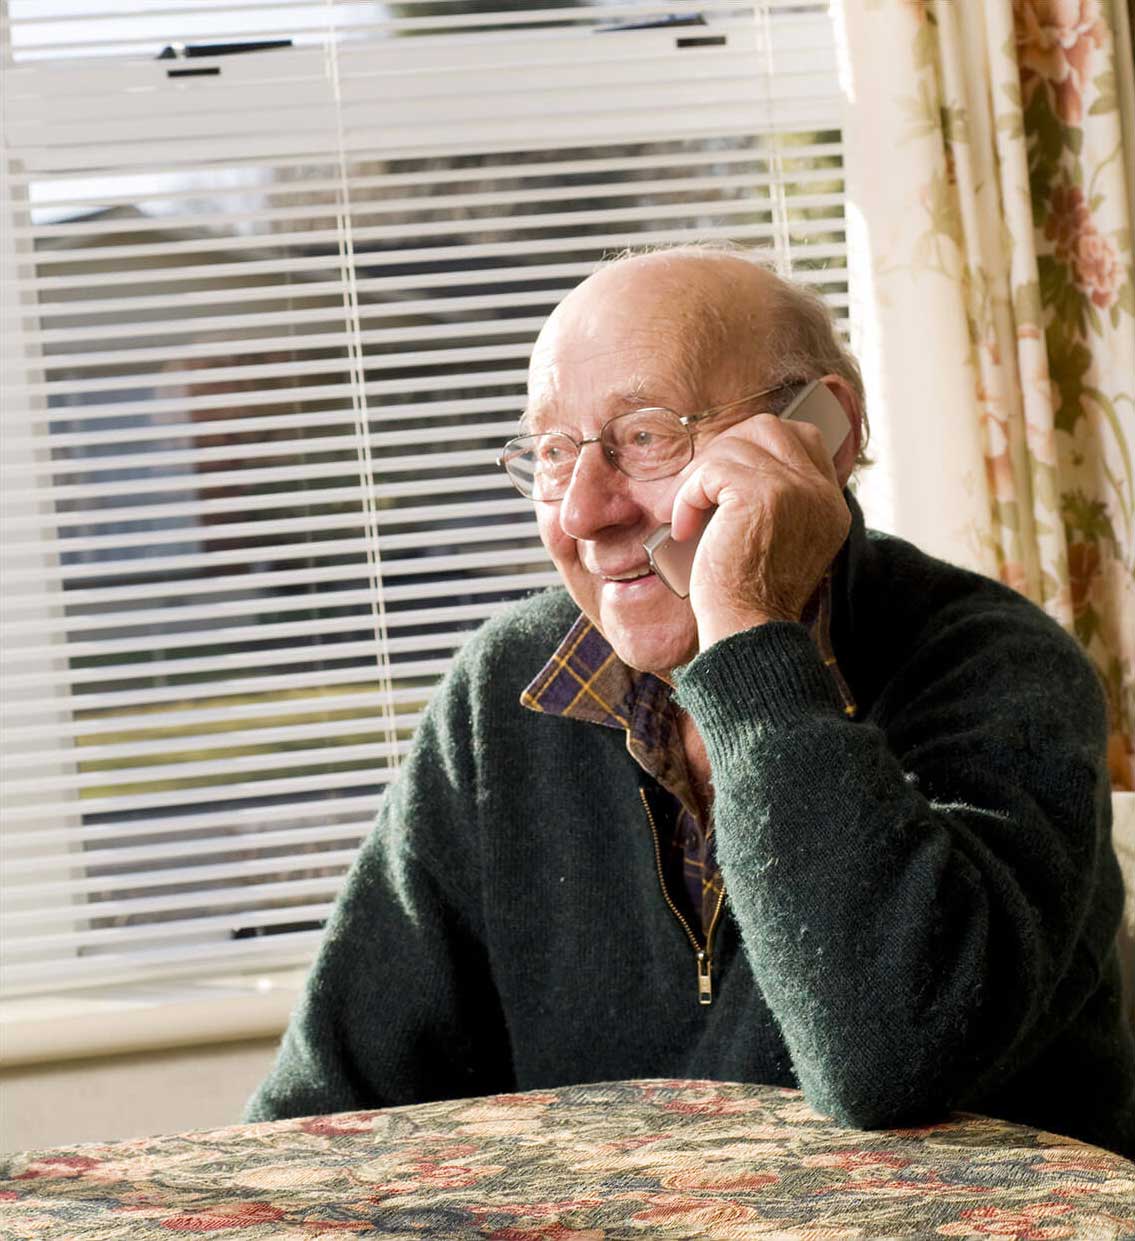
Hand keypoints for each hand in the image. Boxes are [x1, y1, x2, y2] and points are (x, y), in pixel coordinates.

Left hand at [668, 411, 851, 649]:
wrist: (747, 631)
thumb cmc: (748, 596)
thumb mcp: (777, 543)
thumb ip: (776, 503)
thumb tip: (730, 468)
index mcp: (828, 505)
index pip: (802, 438)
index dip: (755, 447)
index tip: (723, 481)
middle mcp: (819, 493)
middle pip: (769, 428)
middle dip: (725, 450)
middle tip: (700, 489)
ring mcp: (794, 490)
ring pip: (736, 444)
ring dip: (700, 477)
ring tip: (687, 515)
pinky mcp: (761, 495)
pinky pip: (711, 470)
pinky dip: (688, 496)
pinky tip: (684, 527)